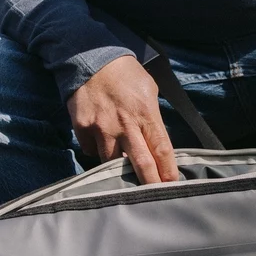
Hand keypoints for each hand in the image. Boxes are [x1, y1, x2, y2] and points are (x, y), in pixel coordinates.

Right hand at [66, 55, 177, 183]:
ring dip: (118, 169)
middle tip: (154, 198)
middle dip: (149, 184)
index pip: (162, 149)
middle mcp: (125, 124)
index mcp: (146, 114)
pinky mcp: (83, 128)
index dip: (168, 172)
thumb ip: (152, 117)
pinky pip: (90, 150)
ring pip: (111, 163)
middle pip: (141, 163)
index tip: (172, 186)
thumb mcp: (149, 90)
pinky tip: (100, 143)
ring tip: (122, 173)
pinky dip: (96, 151)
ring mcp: (102, 128)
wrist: (91, 57)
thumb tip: (156, 142)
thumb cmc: (125, 73)